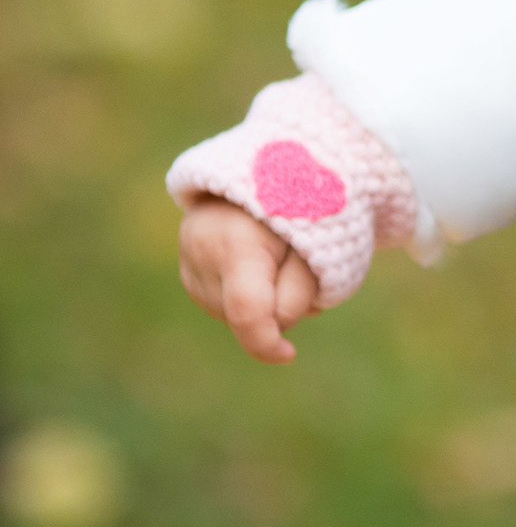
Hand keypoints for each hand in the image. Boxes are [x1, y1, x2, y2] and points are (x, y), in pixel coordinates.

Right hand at [177, 196, 318, 363]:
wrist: (259, 171)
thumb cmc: (297, 203)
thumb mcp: (315, 239)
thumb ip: (300, 287)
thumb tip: (277, 330)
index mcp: (235, 245)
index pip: (246, 311)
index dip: (266, 342)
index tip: (288, 355)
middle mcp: (202, 259)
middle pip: (246, 315)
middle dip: (278, 304)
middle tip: (293, 259)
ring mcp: (190, 268)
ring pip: (235, 315)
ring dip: (264, 300)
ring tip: (274, 254)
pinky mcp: (189, 276)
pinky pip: (226, 305)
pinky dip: (249, 294)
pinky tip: (257, 265)